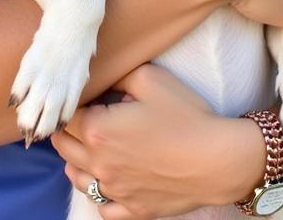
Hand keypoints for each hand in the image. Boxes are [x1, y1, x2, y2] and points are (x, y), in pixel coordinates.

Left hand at [51, 64, 263, 218]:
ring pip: (76, 179)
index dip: (73, 103)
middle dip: (68, 130)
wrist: (217, 159)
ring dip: (76, 161)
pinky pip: (102, 207)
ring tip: (87, 147)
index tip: (83, 96)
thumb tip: (104, 81)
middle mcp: (99, 164)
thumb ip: (119, 75)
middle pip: (65, 147)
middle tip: (81, 117)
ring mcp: (115, 191)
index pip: (67, 115)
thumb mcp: (151, 79)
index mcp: (98, 130)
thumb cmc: (185, 116)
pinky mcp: (132, 210)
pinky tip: (107, 181)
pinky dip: (98, 193)